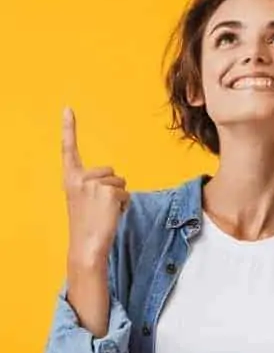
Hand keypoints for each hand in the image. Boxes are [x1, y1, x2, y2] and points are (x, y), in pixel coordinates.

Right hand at [62, 108, 128, 265]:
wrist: (87, 244)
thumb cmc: (88, 224)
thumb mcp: (84, 200)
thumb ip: (92, 185)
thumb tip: (116, 182)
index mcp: (70, 178)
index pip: (68, 149)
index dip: (68, 128)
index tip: (67, 108)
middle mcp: (79, 177)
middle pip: (111, 172)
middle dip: (112, 189)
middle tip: (99, 209)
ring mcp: (93, 184)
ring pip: (121, 183)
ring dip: (118, 198)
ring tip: (104, 213)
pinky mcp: (108, 192)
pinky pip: (126, 194)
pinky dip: (123, 206)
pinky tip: (111, 216)